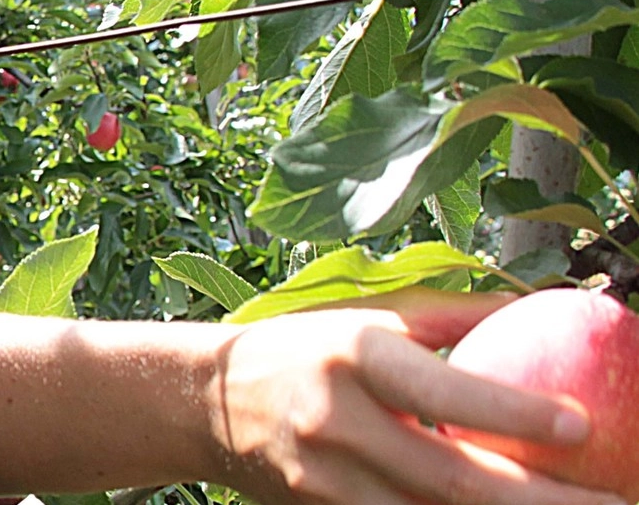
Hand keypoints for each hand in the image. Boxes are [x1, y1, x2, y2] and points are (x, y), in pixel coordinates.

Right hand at [214, 288, 625, 504]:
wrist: (208, 402)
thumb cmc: (304, 348)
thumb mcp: (368, 317)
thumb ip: (454, 319)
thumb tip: (549, 305)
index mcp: (354, 358)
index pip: (441, 390)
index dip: (511, 409)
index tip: (580, 424)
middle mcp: (337, 422)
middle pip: (449, 477)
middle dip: (537, 501)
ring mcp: (325, 481)